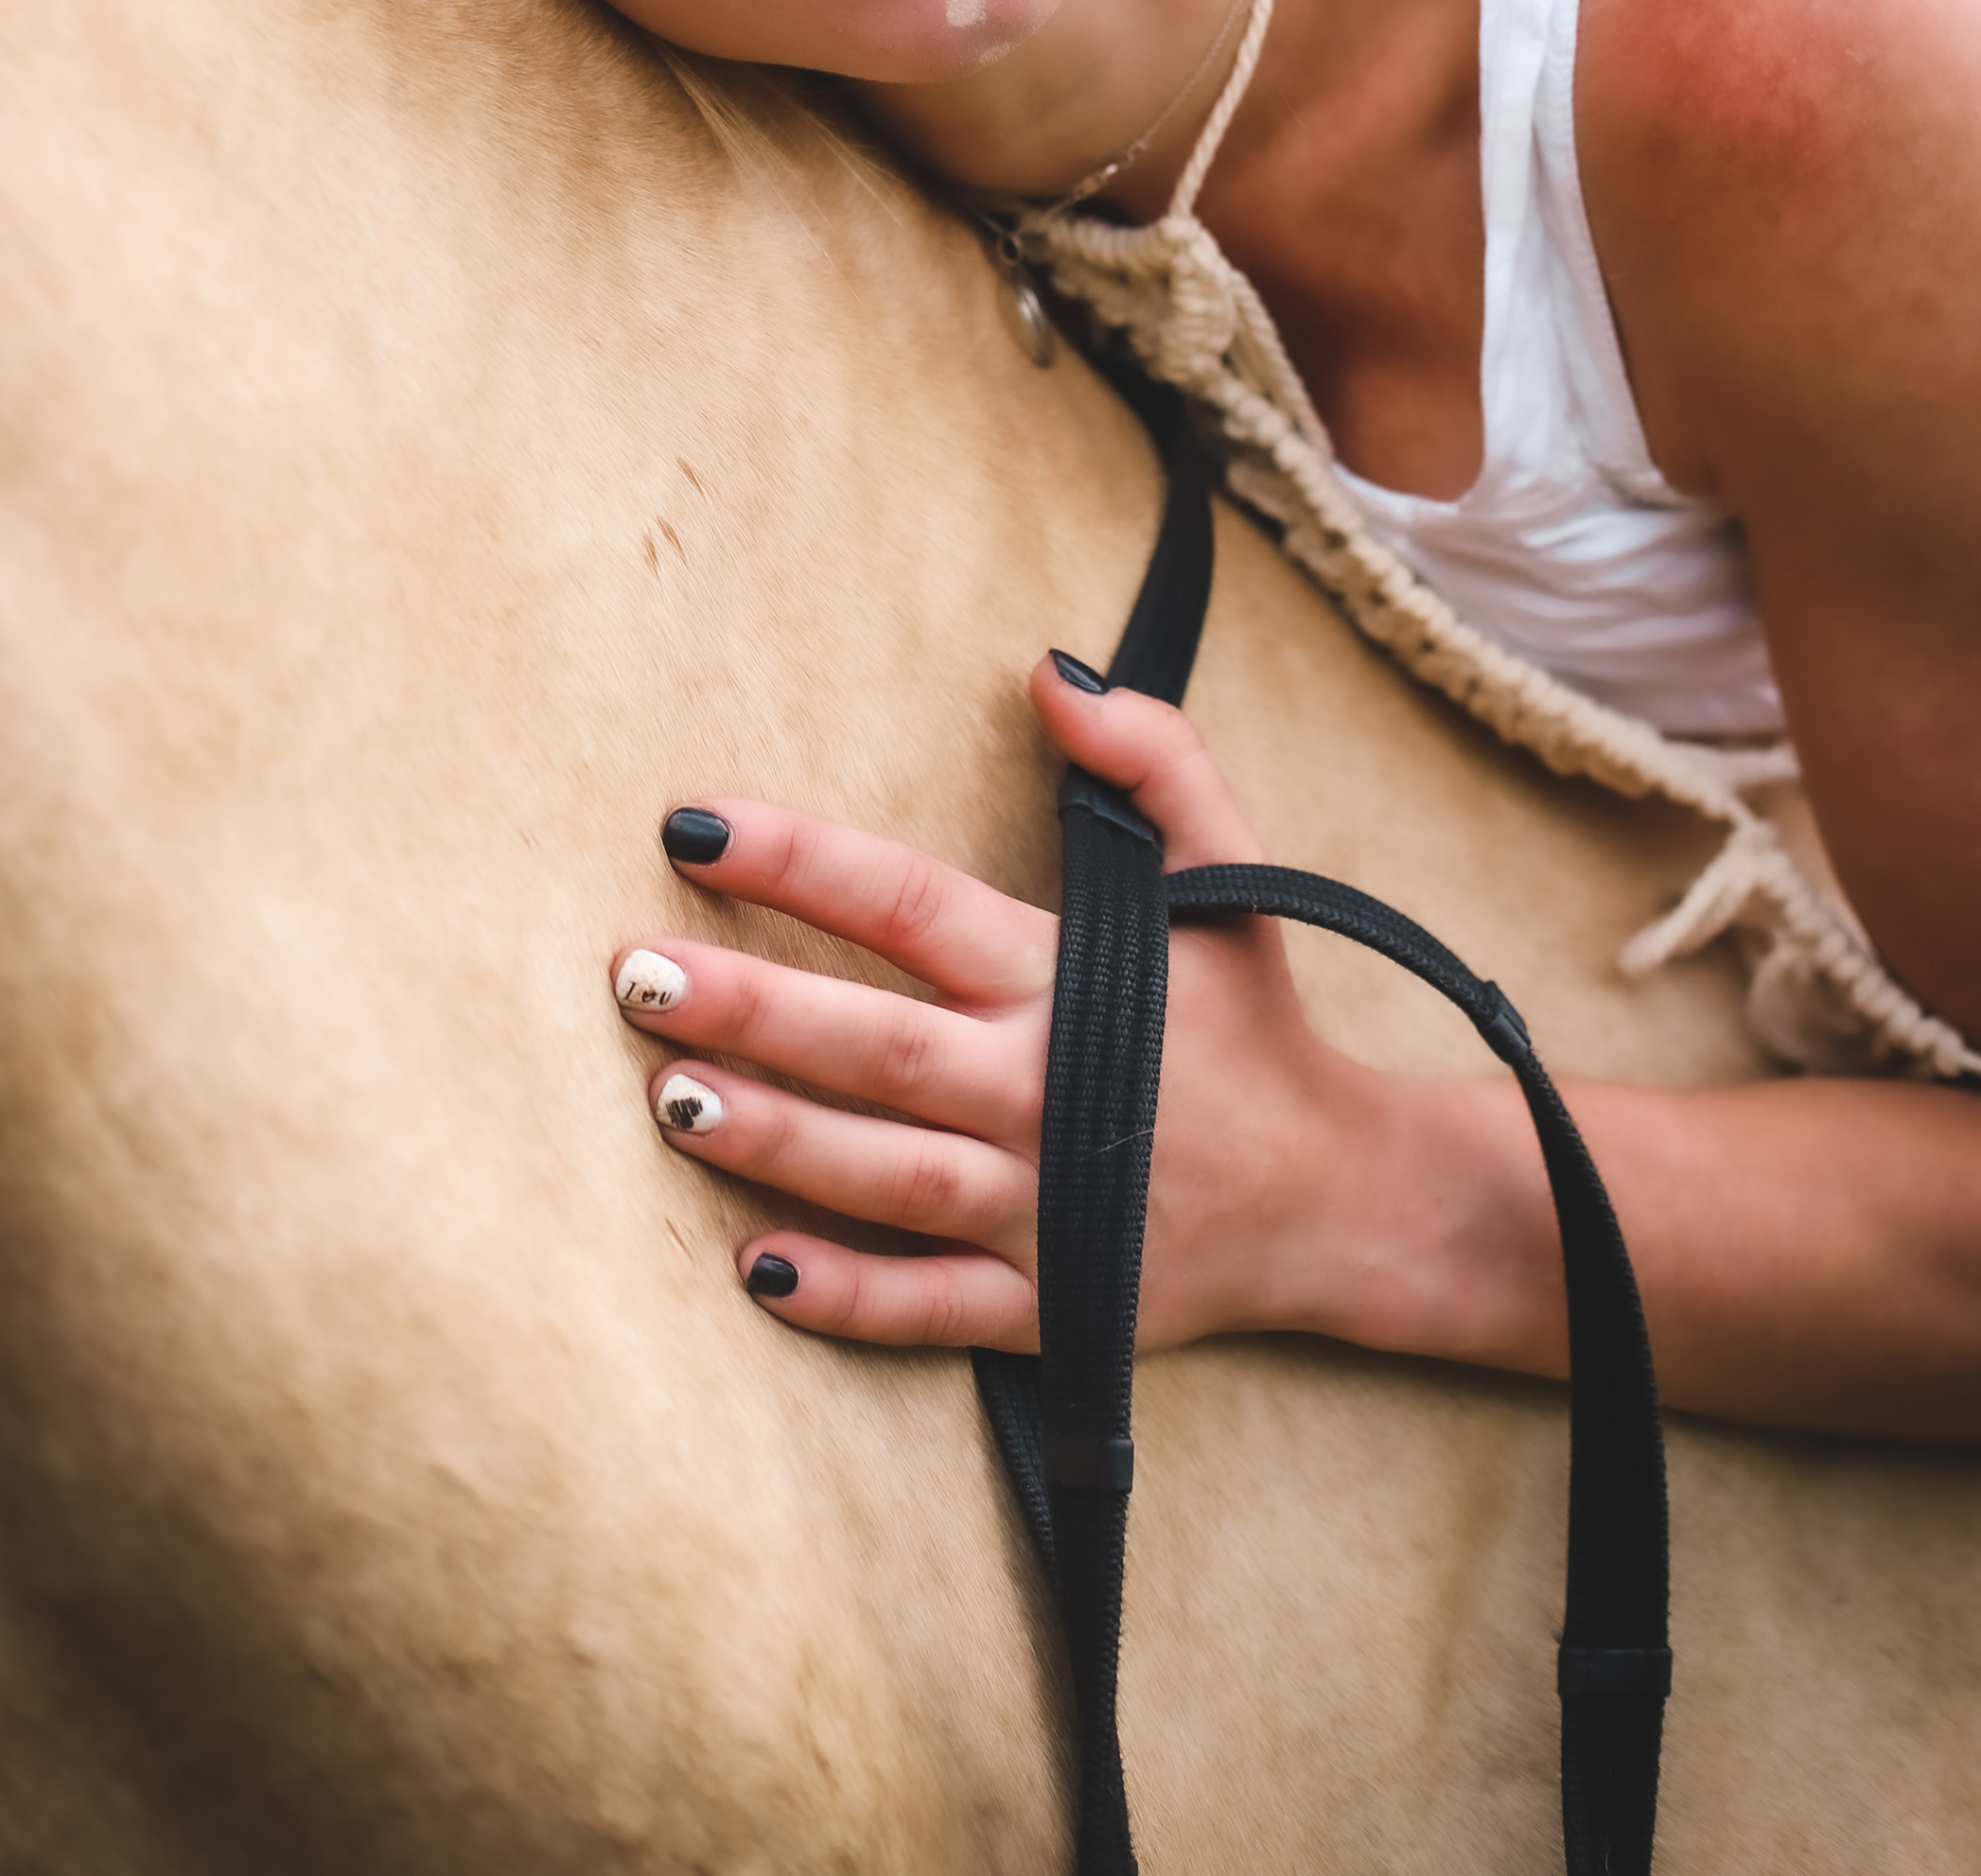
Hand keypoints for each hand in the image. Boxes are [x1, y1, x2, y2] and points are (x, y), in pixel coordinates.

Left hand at [608, 658, 1539, 1357]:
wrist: (1346, 1201)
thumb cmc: (1259, 1022)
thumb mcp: (1229, 872)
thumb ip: (1154, 758)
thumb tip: (1050, 671)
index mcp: (1074, 980)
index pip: (911, 903)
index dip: (800, 862)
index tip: (695, 826)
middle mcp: (1045, 1092)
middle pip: (873, 1046)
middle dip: (750, 1007)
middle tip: (634, 976)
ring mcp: (1044, 1209)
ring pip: (882, 1175)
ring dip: (771, 1139)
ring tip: (666, 1098)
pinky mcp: (1051, 1308)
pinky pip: (931, 1309)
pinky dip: (848, 1296)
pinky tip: (757, 1269)